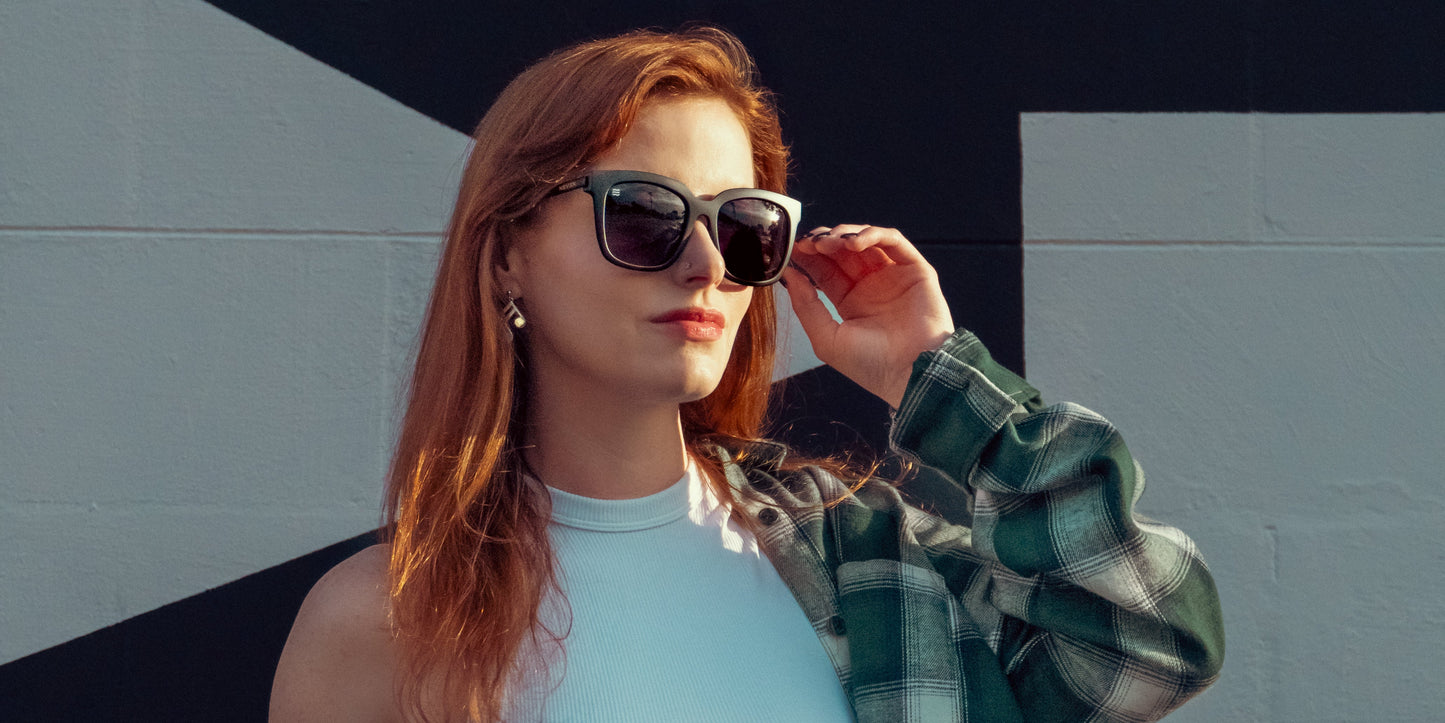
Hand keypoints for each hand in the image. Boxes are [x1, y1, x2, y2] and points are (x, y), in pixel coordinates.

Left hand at [780, 224, 954, 408]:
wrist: (910, 372)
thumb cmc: (870, 364)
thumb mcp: (826, 338)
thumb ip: (806, 306)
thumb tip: (789, 274)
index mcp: (850, 301)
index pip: (825, 269)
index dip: (809, 256)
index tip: (793, 249)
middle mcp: (871, 285)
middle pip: (842, 251)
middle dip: (823, 242)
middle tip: (809, 242)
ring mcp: (893, 276)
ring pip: (866, 240)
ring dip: (844, 235)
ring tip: (828, 243)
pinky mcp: (915, 269)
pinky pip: (894, 241)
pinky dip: (873, 234)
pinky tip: (854, 243)